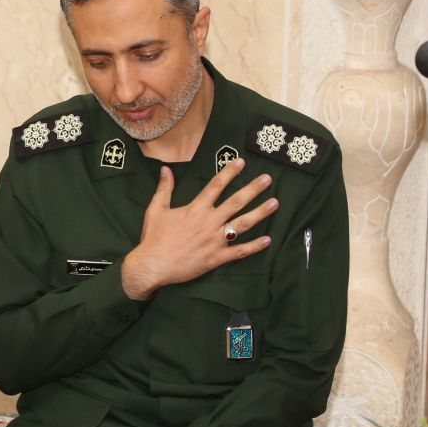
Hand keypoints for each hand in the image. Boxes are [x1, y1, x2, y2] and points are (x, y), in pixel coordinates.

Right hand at [120, 157, 276, 300]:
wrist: (152, 265)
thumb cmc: (153, 237)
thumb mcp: (156, 209)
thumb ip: (164, 189)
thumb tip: (165, 170)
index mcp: (195, 209)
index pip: (216, 186)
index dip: (229, 172)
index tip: (241, 162)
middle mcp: (209, 222)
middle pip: (236, 202)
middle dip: (253, 189)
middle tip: (267, 179)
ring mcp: (215, 240)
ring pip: (243, 224)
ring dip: (260, 213)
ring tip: (275, 203)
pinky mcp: (216, 257)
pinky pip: (239, 251)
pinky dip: (254, 246)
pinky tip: (267, 240)